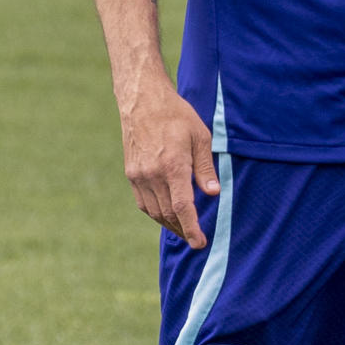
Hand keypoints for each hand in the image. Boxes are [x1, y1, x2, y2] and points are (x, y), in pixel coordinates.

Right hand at [120, 82, 219, 249]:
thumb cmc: (176, 115)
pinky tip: (167, 213)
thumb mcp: (200, 136)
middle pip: (169, 213)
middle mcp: (153, 174)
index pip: (183, 207)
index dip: (192, 229)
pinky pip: (143, 202)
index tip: (199, 243)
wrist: (142, 101)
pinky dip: (156, 212)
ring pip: (155, 211)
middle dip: (183, 229)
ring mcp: (139, 175)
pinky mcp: (131, 173)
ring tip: (183, 229)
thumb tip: (213, 193)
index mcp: (173, 165)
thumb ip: (206, 167)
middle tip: (196, 238)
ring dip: (170, 224)